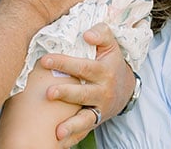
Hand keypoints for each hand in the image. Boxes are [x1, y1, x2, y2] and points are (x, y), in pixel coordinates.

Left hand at [40, 23, 134, 145]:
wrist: (126, 88)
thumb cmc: (111, 62)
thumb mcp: (111, 45)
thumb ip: (101, 33)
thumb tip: (86, 35)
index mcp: (104, 71)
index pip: (84, 67)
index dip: (65, 63)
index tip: (45, 59)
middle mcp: (102, 91)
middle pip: (83, 93)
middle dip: (66, 93)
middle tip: (48, 92)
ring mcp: (99, 108)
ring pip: (86, 118)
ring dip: (72, 124)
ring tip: (58, 131)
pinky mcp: (95, 121)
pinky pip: (84, 131)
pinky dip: (73, 137)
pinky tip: (59, 141)